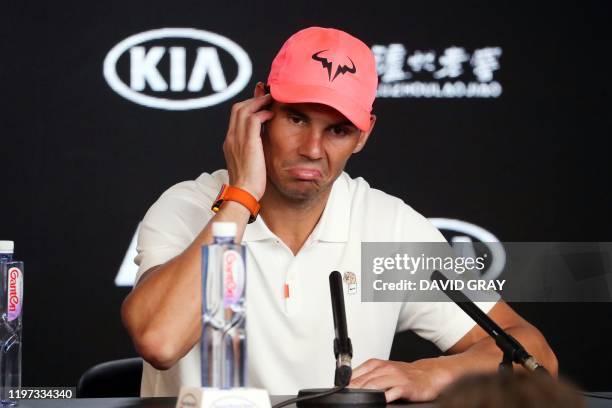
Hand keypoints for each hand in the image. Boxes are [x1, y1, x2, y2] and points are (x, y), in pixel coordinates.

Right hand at [223, 84, 272, 200]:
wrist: (243, 193)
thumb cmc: (248, 183)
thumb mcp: (247, 162)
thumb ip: (251, 150)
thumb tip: (260, 145)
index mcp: (230, 142)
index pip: (235, 117)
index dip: (248, 107)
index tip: (260, 105)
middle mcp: (231, 138)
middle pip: (237, 108)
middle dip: (253, 100)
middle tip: (267, 98)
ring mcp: (237, 139)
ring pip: (244, 110)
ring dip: (258, 103)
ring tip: (270, 101)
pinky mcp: (248, 143)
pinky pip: (253, 119)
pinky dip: (262, 113)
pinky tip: (271, 115)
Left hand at [348, 358, 454, 402]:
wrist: (428, 374)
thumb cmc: (405, 375)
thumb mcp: (383, 371)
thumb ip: (368, 377)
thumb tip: (349, 387)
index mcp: (377, 365)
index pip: (356, 374)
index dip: (346, 384)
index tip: (339, 392)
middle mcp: (385, 369)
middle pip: (364, 381)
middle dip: (353, 390)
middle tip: (345, 398)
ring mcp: (396, 377)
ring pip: (376, 384)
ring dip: (365, 392)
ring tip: (358, 400)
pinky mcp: (407, 387)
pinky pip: (394, 391)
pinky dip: (386, 396)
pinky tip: (382, 400)